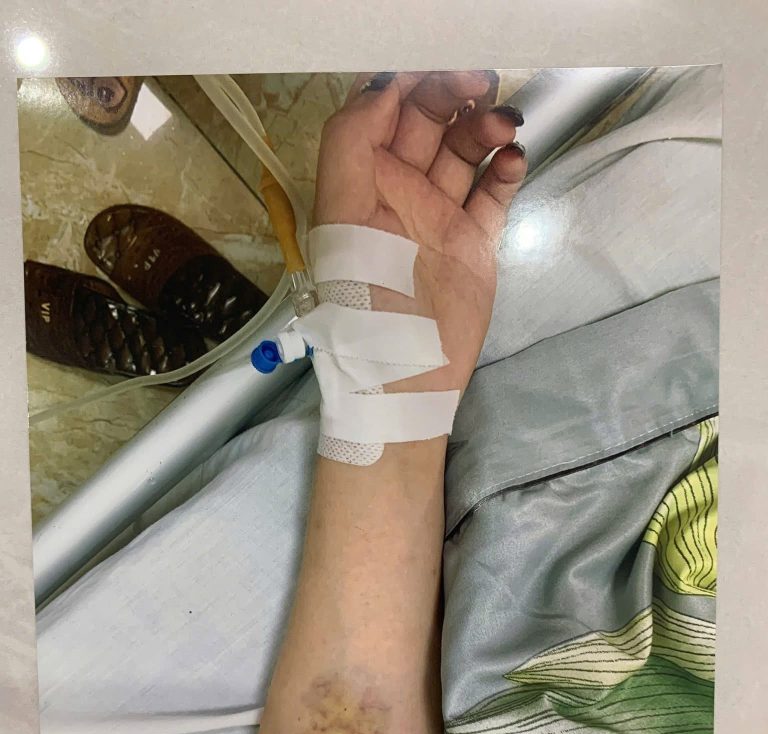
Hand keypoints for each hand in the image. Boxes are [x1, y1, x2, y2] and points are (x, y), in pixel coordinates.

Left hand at [313, 71, 526, 394]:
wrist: (405, 380)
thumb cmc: (364, 303)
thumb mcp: (341, 219)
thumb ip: (351, 144)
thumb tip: (382, 86)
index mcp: (360, 182)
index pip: (381, 111)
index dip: (407, 82)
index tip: (436, 70)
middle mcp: (399, 192)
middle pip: (428, 121)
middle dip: (453, 94)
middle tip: (481, 85)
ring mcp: (439, 216)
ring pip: (465, 150)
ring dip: (484, 128)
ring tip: (502, 128)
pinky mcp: (474, 243)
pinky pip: (493, 193)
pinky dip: (506, 171)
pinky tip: (513, 160)